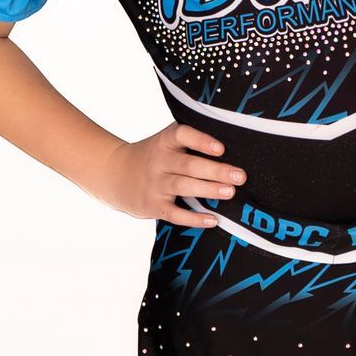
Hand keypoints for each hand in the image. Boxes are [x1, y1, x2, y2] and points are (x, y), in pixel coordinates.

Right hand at [96, 124, 246, 227]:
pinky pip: (175, 214)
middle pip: (189, 165)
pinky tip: (212, 219)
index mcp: (164, 142)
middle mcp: (159, 162)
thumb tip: (234, 141)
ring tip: (230, 192)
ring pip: (183, 187)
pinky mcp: (153, 206)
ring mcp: (155, 185)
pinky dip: (194, 219)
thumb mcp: (164, 141)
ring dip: (208, 190)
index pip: (182, 135)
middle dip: (216, 171)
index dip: (201, 141)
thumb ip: (190, 139)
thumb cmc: (154, 156)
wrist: (114, 174)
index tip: (221, 148)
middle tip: (240, 176)